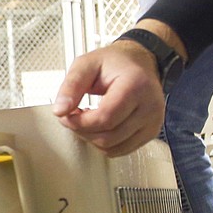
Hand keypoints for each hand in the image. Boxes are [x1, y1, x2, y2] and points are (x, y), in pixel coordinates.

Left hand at [52, 36, 173, 156]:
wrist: (139, 62)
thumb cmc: (114, 62)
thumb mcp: (86, 64)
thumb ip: (71, 86)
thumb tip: (60, 110)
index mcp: (136, 85)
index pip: (105, 118)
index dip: (79, 122)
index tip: (67, 115)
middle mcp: (150, 106)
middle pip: (108, 136)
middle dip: (82, 130)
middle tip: (73, 116)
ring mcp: (153, 121)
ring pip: (113, 147)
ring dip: (91, 138)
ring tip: (86, 119)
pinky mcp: (150, 132)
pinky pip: (121, 150)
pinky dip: (104, 143)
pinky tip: (99, 126)